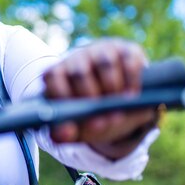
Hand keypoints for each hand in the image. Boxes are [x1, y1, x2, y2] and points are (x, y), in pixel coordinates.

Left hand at [43, 38, 157, 158]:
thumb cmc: (90, 112)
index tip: (74, 113)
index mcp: (59, 74)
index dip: (61, 93)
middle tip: (102, 116)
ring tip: (120, 104)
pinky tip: (133, 95)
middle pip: (79, 71)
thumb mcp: (77, 125)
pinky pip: (129, 60)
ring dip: (112, 85)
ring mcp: (102, 52)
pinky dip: (132, 78)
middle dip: (91, 95)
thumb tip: (64, 133)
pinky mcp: (127, 51)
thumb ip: (66, 133)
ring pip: (104, 62)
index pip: (52, 76)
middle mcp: (78, 59)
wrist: (120, 100)